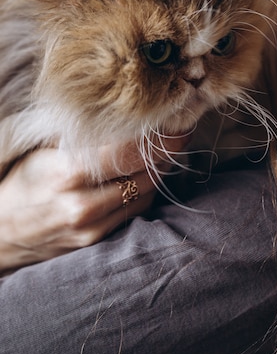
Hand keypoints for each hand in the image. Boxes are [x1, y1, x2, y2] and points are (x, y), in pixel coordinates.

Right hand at [0, 136, 188, 272]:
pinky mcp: (97, 240)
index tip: (181, 124)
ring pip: (146, 193)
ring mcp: (92, 226)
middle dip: (167, 152)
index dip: (161, 138)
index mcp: (68, 172)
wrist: (2, 231)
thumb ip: (81, 134)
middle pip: (145, 173)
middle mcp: (83, 203)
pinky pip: (134, 211)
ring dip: (158, 172)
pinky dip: (144, 191)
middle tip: (179, 134)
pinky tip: (140, 176)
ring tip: (161, 153)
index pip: (129, 152)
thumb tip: (124, 113)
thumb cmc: (22, 182)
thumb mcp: (42, 149)